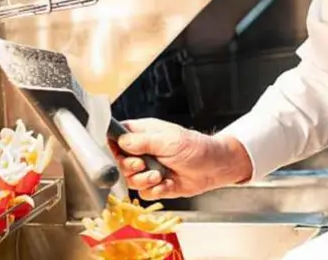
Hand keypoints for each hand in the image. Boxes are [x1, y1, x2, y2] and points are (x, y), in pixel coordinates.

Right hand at [112, 118, 252, 200]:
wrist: (215, 167)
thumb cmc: (196, 147)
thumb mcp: (169, 141)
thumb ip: (143, 141)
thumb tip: (121, 141)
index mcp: (144, 134)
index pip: (116, 138)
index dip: (112, 147)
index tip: (118, 154)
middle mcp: (143, 152)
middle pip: (119, 163)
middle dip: (129, 167)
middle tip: (142, 165)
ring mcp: (148, 169)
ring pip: (130, 180)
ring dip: (143, 180)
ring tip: (158, 176)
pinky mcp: (156, 185)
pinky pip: (144, 193)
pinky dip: (154, 191)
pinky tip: (167, 184)